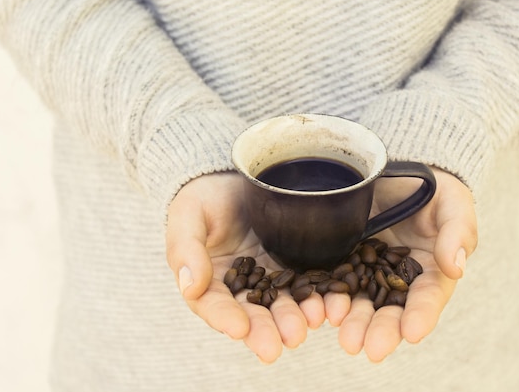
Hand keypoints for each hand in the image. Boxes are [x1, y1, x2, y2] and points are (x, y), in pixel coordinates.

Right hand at [165, 172, 322, 362]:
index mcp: (209, 282)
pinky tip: (332, 304)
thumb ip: (186, 249)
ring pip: (284, 303)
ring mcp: (272, 277)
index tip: (239, 329)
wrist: (237, 177)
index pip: (214, 305)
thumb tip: (190, 287)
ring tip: (311, 323)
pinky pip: (310, 284)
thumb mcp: (188, 215)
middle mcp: (242, 288)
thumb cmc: (205, 196)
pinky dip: (321, 296)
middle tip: (284, 341)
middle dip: (268, 328)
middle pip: (253, 313)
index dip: (225, 318)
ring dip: (297, 317)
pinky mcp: (297, 266)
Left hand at [323, 167, 477, 360]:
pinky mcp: (342, 260)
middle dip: (381, 330)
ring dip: (354, 322)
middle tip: (369, 348)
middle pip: (391, 309)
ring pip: (361, 302)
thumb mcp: (452, 202)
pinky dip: (327, 299)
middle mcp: (397, 279)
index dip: (421, 315)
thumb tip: (455, 267)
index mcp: (429, 271)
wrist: (396, 174)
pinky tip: (321, 311)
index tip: (411, 332)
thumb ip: (457, 232)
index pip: (428, 296)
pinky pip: (333, 281)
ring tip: (346, 339)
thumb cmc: (433, 188)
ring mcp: (367, 271)